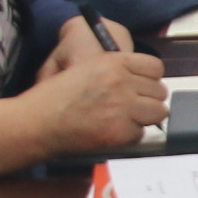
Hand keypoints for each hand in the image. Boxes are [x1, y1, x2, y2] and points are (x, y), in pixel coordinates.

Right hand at [23, 45, 168, 156]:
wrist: (38, 121)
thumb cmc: (55, 96)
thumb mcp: (86, 68)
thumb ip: (115, 70)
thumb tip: (141, 80)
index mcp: (113, 62)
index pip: (155, 67)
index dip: (150, 79)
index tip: (142, 87)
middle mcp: (121, 82)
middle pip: (160, 91)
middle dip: (149, 100)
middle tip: (133, 107)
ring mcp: (123, 107)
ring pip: (158, 112)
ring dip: (145, 118)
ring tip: (127, 120)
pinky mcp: (120, 131)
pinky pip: (141, 133)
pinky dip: (130, 136)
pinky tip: (113, 132)